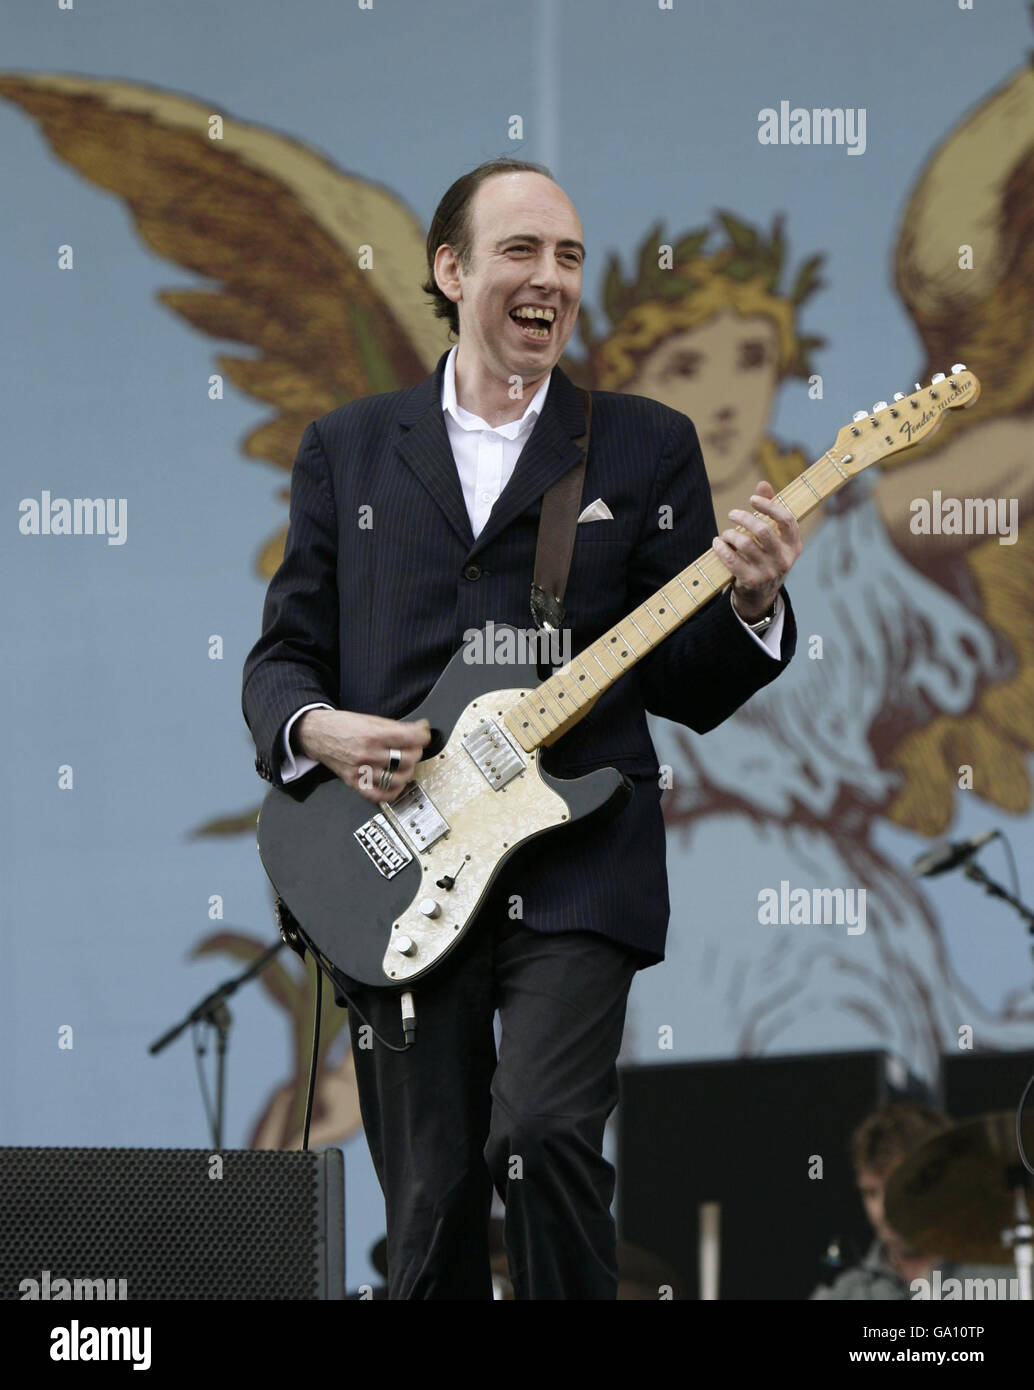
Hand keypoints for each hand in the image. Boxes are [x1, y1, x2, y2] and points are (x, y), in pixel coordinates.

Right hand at [296, 709, 431, 805]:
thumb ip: (395, 726)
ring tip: (405, 765)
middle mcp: (368, 754)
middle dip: (416, 752)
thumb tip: (420, 729)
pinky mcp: (355, 783)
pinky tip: (395, 783)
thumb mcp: (370, 719)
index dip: (424, 735)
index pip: (411, 738)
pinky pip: (380, 795)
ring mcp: (361, 771)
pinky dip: (392, 792)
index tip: (424, 735)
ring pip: (398, 778)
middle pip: (408, 759)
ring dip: (408, 772)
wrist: (317, 734)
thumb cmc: (342, 726)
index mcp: (373, 734)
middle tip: (413, 748)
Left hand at [712, 480, 800, 621]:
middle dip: (744, 518)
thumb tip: (763, 484)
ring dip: (730, 534)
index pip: (787, 520)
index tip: (752, 499)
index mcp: (794, 546)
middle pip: (763, 531)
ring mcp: (768, 573)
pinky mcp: (751, 582)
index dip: (769, 506)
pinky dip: (721, 548)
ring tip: (726, 534)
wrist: (760, 597)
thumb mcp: (774, 539)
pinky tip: (717, 543)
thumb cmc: (766, 559)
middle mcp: (784, 560)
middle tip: (732, 514)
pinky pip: (732, 559)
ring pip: (745, 544)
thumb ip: (770, 511)